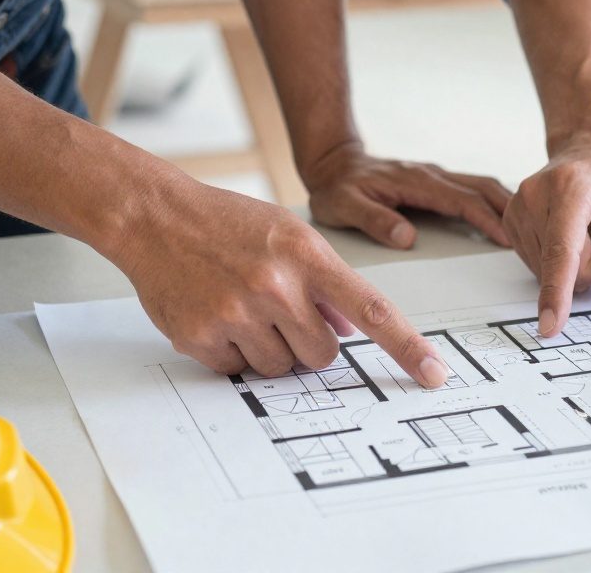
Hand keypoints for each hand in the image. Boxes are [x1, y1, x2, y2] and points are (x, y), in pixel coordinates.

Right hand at [116, 175, 450, 385]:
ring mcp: (237, 314)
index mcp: (306, 256)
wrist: (156, 218)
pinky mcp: (202, 338)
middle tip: (281, 310)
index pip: (371, 309)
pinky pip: (239, 370)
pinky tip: (217, 313)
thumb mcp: (289, 234)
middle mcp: (275, 286)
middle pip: (323, 355)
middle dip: (310, 341)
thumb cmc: (228, 223)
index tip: (434, 373)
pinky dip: (234, 351)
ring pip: (281, 367)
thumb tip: (351, 327)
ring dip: (270, 348)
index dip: (407, 346)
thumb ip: (324, 279)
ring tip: (243, 306)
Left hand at [302, 141, 511, 248]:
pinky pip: (471, 187)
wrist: (332, 162)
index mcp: (415, 181)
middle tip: (535, 233)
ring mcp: (434, 175)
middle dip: (511, 208)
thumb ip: (374, 220)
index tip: (507, 239)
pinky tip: (504, 214)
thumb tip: (406, 237)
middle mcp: (430, 174)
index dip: (487, 219)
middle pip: (482, 187)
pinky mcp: (434, 180)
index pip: (461, 201)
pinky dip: (493, 198)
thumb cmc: (337, 187)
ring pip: (481, 184)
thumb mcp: (344, 206)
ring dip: (506, 201)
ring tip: (530, 225)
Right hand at [505, 138, 590, 337]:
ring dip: (578, 263)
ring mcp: (518, 208)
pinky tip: (574, 233)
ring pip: (550, 270)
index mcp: (570, 188)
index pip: (563, 250)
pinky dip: (562, 259)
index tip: (550, 323)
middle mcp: (535, 196)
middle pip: (564, 267)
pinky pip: (540, 263)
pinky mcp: (512, 221)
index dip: (558, 291)